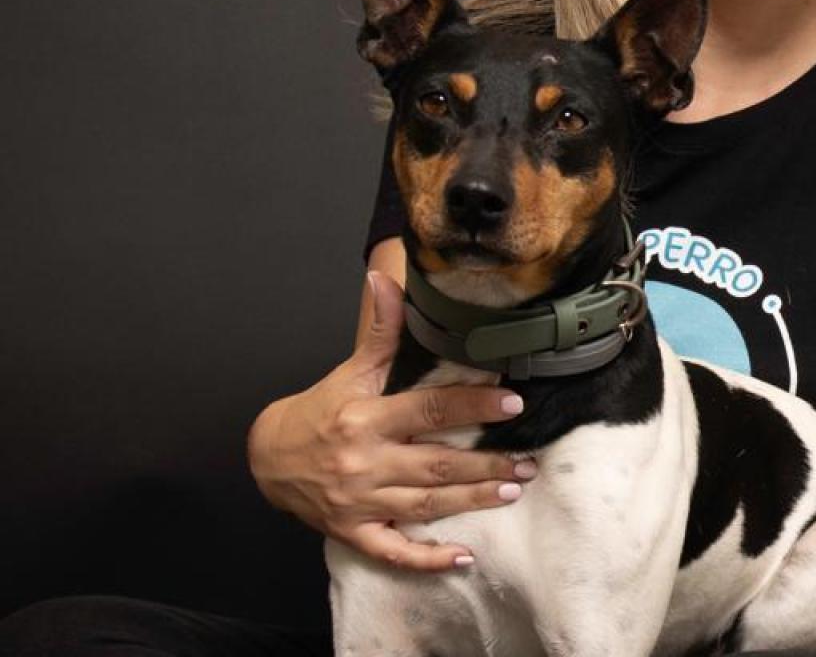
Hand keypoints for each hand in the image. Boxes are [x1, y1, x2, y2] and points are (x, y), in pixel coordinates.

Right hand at [248, 270, 534, 570]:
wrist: (267, 458)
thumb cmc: (317, 412)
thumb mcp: (348, 371)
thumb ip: (379, 332)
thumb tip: (386, 278)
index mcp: (366, 419)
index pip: (428, 409)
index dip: (472, 405)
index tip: (511, 402)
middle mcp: (365, 462)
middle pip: (436, 463)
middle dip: (486, 464)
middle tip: (527, 462)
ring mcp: (360, 502)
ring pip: (426, 504)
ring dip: (471, 500)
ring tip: (512, 491)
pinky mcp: (354, 532)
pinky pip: (395, 551)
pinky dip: (427, 559)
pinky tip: (464, 558)